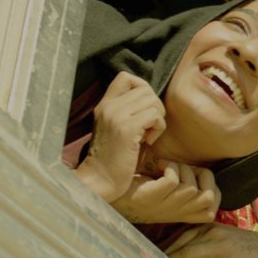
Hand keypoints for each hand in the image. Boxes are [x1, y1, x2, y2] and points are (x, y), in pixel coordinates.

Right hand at [76, 72, 165, 201]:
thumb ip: (127, 113)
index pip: (125, 77)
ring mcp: (116, 116)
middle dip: (155, 107)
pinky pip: (155, 116)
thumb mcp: (116, 129)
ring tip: (148, 135)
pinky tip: (148, 142)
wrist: (99, 181)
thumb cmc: (113, 160)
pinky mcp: (127, 129)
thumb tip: (151, 101)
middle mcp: (108, 106)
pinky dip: (158, 128)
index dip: (142, 88)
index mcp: (104, 105)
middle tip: (149, 128)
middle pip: (145, 89)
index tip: (144, 110)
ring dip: (158, 119)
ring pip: (152, 100)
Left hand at [111, 162, 220, 223]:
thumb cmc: (139, 187)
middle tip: (186, 168)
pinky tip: (157, 165)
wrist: (108, 193)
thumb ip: (184, 188)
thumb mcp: (166, 193)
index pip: (212, 211)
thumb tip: (203, 171)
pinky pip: (173, 181)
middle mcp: (174, 214)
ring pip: (191, 188)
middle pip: (207, 198)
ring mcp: (162, 208)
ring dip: (182, 168)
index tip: (198, 177)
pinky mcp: (149, 198)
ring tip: (168, 166)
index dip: (213, 190)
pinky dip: (168, 166)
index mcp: (180, 214)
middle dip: (203, 176)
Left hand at [164, 223, 257, 257]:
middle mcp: (212, 232)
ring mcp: (218, 246)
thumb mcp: (224, 237)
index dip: (166, 244)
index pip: (182, 233)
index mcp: (210, 225)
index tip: (152, 252)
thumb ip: (205, 240)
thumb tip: (182, 251)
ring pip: (187, 254)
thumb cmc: (245, 247)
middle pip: (181, 242)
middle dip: (164, 253)